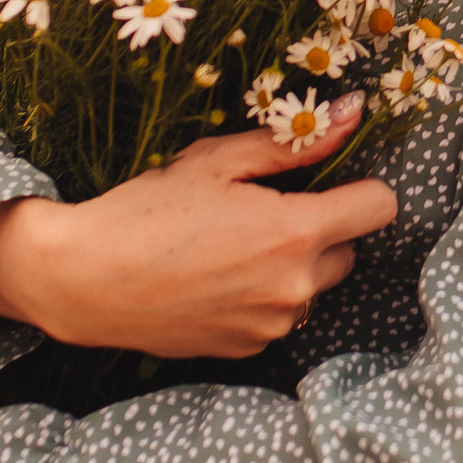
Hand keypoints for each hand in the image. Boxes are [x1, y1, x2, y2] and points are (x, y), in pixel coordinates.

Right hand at [0, 110, 399, 360]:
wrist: (82, 280)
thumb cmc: (145, 210)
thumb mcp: (218, 162)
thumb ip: (295, 142)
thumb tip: (354, 112)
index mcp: (295, 233)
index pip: (380, 208)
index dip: (359, 188)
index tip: (329, 182)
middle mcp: (294, 287)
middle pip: (349, 250)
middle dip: (320, 229)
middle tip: (261, 213)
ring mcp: (271, 325)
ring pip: (313, 286)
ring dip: (291, 266)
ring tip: (228, 248)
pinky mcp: (247, 350)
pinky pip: (277, 316)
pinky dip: (260, 298)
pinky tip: (212, 280)